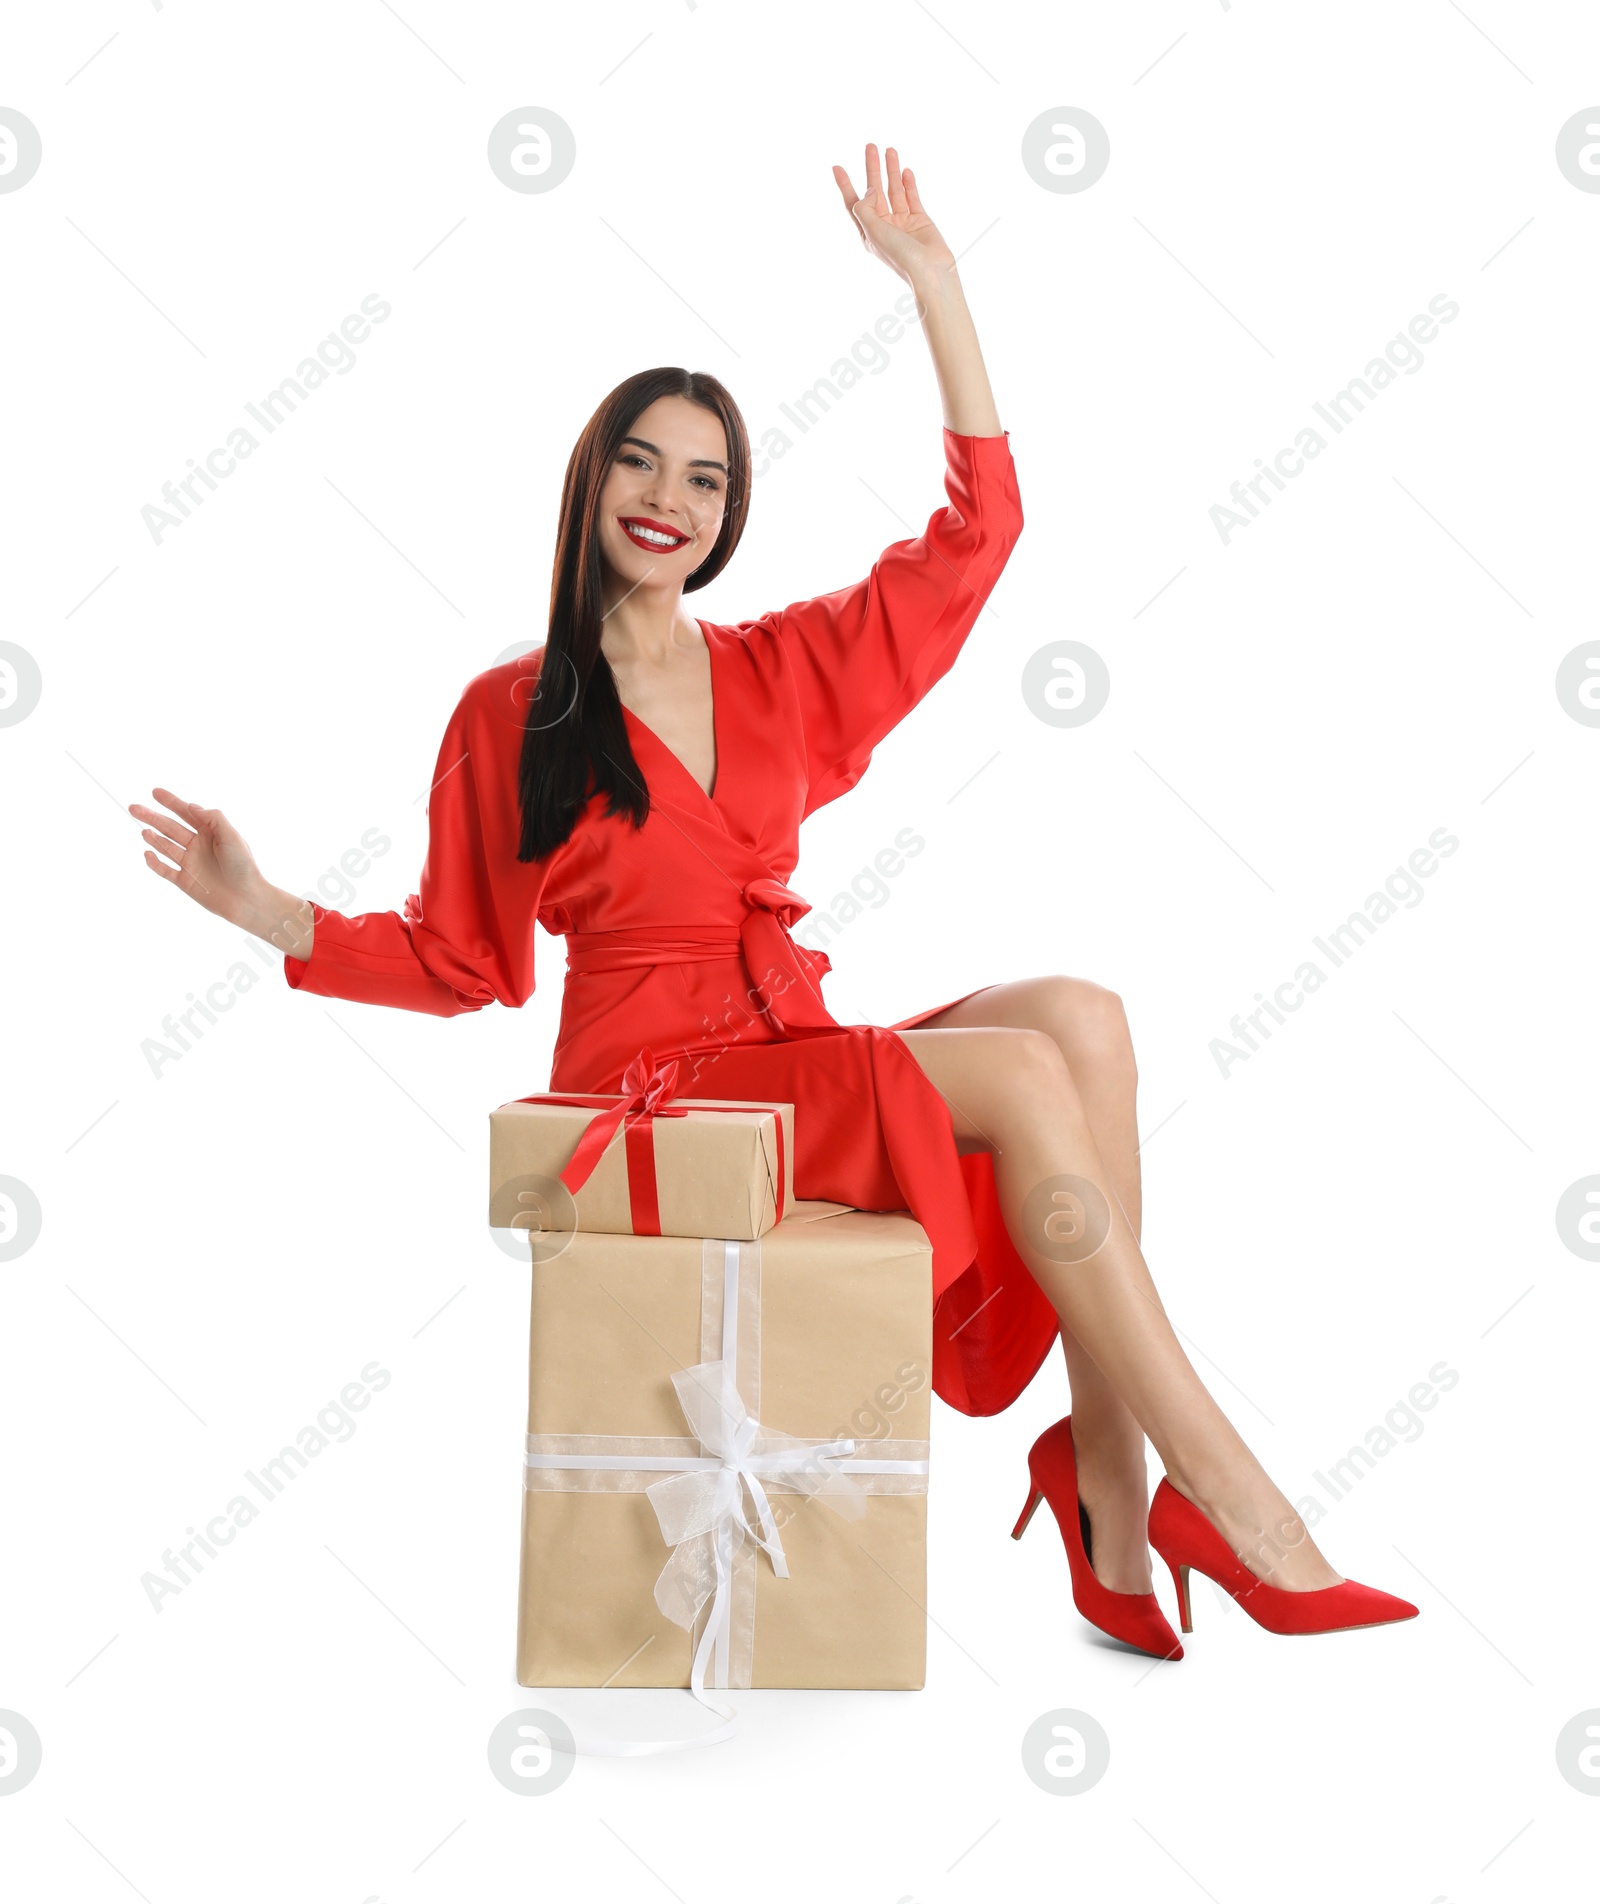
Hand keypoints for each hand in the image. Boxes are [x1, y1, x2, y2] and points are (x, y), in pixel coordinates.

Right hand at [129, 786, 299, 943]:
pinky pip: (165, 870)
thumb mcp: (232, 836)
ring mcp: (190, 863)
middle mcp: (198, 846)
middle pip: (170, 827)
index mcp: (210, 833)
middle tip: (134, 807)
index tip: (155, 792)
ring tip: (143, 830)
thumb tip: (192, 806)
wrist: (246, 898)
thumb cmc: (243, 866)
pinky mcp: (185, 881)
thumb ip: (213, 819)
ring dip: (153, 838)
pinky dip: (155, 863)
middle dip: (153, 817)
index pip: (186, 813)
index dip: (171, 802)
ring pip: (166, 847)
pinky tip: (147, 853)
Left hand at [831, 142, 955, 291]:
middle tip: (870, 146)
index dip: (845, 185)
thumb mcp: (874, 232)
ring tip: (890, 150)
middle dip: (872, 169)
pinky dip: (908, 183)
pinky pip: (912, 196)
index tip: (837, 166)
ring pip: (894, 190)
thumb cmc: (901, 257)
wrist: (930, 271)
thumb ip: (865, 209)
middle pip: (875, 191)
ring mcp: (902, 222)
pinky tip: (905, 171)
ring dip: (891, 170)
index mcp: (869, 232)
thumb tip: (870, 189)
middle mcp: (884, 226)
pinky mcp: (920, 219)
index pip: (853, 204)